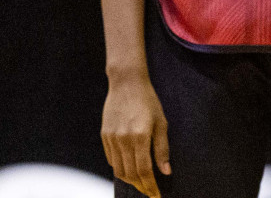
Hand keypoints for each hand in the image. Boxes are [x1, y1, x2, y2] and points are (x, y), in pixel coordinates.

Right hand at [102, 74, 170, 197]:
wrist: (126, 82)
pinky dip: (120, 168)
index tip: (156, 195)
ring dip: (130, 180)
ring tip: (140, 183)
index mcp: (140, 136)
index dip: (150, 186)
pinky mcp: (105, 135)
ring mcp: (112, 138)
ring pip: (119, 170)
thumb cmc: (148, 101)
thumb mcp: (161, 122)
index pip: (144, 171)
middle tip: (150, 191)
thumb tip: (166, 171)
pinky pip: (111, 159)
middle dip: (141, 186)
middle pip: (131, 173)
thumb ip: (162, 149)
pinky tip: (128, 169)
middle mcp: (124, 139)